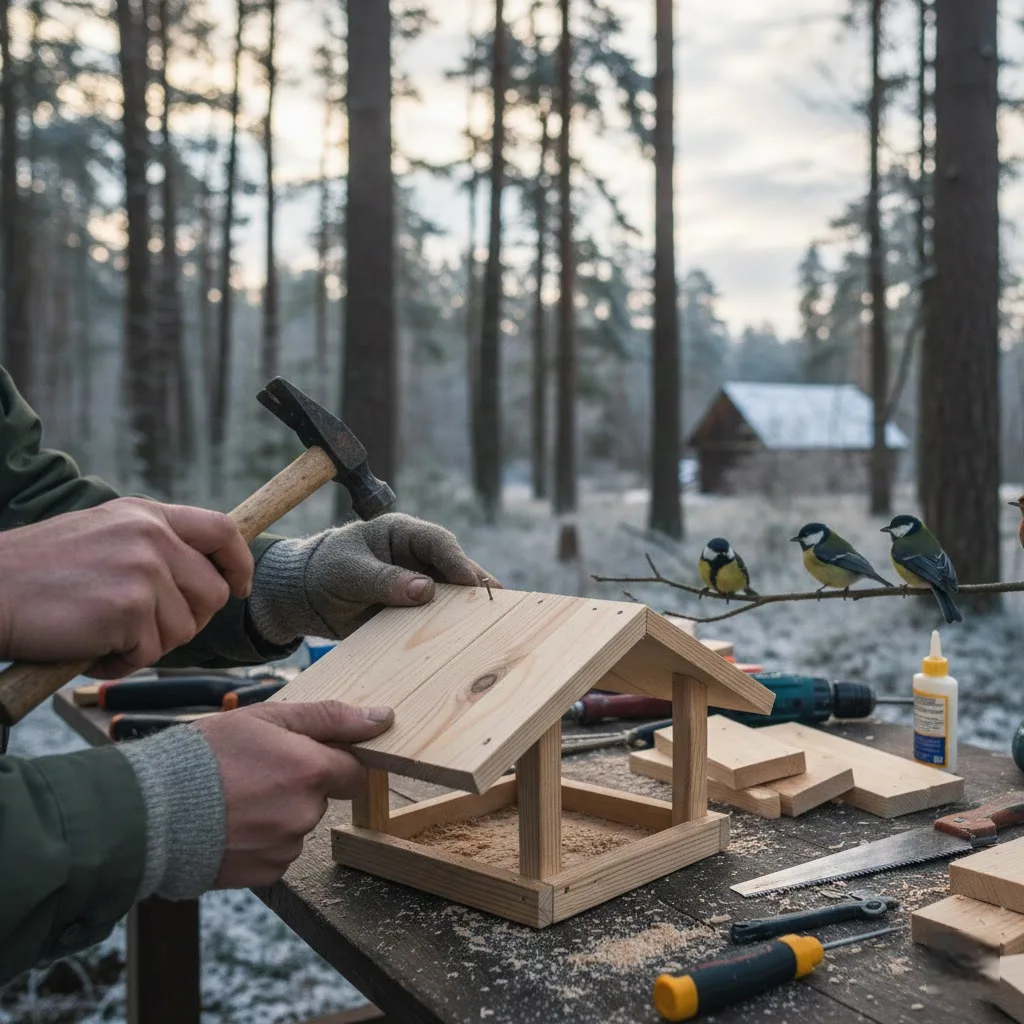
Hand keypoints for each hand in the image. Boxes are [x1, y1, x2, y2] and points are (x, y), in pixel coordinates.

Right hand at [0, 497, 252, 676]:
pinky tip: (88, 650)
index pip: (222, 530)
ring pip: (183, 629)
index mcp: (146, 515)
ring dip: (147, 646)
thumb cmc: (36, 575)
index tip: (239, 588)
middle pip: (213, 593)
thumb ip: (151, 547)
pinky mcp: (128, 608)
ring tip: (102, 637)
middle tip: (142, 631)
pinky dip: (121, 663)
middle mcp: (151, 537)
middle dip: (187, 622)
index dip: (239, 563)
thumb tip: (201, 578)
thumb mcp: (102, 536)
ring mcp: (143, 570)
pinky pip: (149, 653)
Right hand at [194, 700, 393, 886]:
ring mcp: (285, 847)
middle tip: (256, 773)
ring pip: (298, 825)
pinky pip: (278, 852)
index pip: (354, 770)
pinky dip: (261, 840)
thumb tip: (382, 719)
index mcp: (311, 771)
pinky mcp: (266, 873)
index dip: (333, 760)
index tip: (308, 756)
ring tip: (236, 800)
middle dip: (298, 785)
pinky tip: (231, 825)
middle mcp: (305, 813)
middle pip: (322, 797)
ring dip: (278, 813)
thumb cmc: (204, 757)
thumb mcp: (267, 718)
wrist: (149, 812)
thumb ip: (329, 717)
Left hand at [248, 512, 499, 644]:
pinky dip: (449, 626)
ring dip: (466, 607)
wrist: (306, 598)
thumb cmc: (324, 571)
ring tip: (491, 623)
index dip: (459, 562)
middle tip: (497, 603)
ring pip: (451, 593)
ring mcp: (418, 583)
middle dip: (474, 585)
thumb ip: (383, 579)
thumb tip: (425, 588)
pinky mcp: (414, 608)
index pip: (438, 543)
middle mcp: (417, 556)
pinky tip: (466, 638)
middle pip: (454, 568)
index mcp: (402, 533)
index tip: (473, 583)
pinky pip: (436, 616)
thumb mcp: (349, 572)